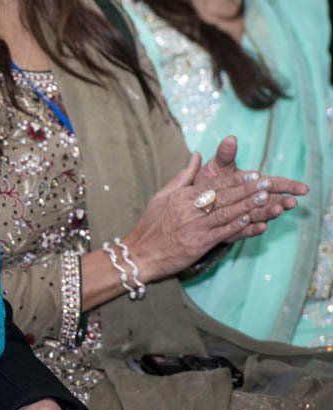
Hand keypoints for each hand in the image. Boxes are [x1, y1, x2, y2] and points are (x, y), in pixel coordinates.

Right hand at [124, 140, 307, 283]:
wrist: (141, 253)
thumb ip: (183, 176)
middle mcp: (189, 209)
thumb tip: (196, 155)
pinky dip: (236, 226)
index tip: (254, 173)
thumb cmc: (151, 224)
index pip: (214, 184)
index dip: (236, 179)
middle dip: (247, 189)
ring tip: (265, 198)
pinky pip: (221, 233)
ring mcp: (194, 227)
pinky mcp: (198, 244)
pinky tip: (251, 221)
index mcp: (182, 197)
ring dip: (247, 205)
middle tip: (267, 182)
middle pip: (223, 196)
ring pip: (225, 213)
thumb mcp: (163, 195)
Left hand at [193, 136, 303, 232]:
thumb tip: (231, 138)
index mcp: (252, 185)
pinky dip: (252, 229)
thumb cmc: (206, 181)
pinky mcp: (231, 229)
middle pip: (271, 202)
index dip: (289, 186)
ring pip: (259, 216)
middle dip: (282, 201)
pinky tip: (261, 227)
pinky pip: (243, 230)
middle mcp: (250, 202)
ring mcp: (242, 216)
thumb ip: (225, 155)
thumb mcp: (216, 166)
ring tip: (277, 210)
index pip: (274, 184)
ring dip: (268, 213)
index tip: (303, 188)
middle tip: (291, 202)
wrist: (189, 202)